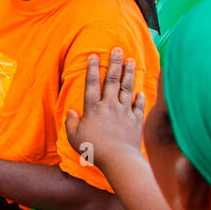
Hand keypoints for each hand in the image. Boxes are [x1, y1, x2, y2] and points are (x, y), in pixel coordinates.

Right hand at [64, 49, 146, 171]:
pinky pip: (138, 105)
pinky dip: (139, 96)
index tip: (94, 55)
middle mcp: (109, 105)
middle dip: (114, 63)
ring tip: (131, 60)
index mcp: (93, 108)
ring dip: (129, 73)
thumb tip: (71, 111)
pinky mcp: (136, 120)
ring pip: (127, 88)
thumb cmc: (94, 149)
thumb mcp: (74, 137)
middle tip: (118, 49)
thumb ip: (71, 122)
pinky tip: (140, 90)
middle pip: (112, 80)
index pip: (91, 83)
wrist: (119, 160)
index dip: (92, 68)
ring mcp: (124, 111)